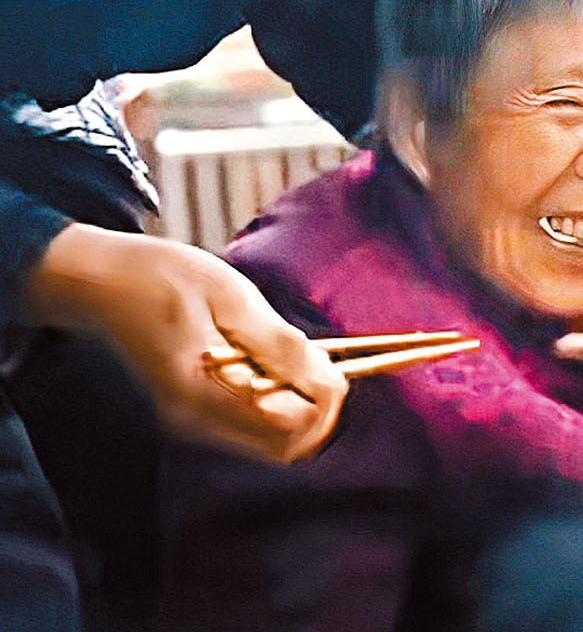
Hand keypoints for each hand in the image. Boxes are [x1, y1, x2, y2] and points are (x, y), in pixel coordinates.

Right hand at [24, 223, 347, 461]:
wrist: (104, 282)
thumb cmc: (164, 277)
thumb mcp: (228, 294)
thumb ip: (276, 342)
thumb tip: (326, 379)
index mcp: (201, 392)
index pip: (287, 427)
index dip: (324, 400)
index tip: (337, 364)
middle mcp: (195, 421)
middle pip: (284, 447)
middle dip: (318, 410)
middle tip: (323, 361)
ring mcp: (192, 422)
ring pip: (271, 441)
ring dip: (300, 406)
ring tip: (297, 357)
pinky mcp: (194, 413)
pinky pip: (251, 424)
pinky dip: (278, 401)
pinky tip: (274, 362)